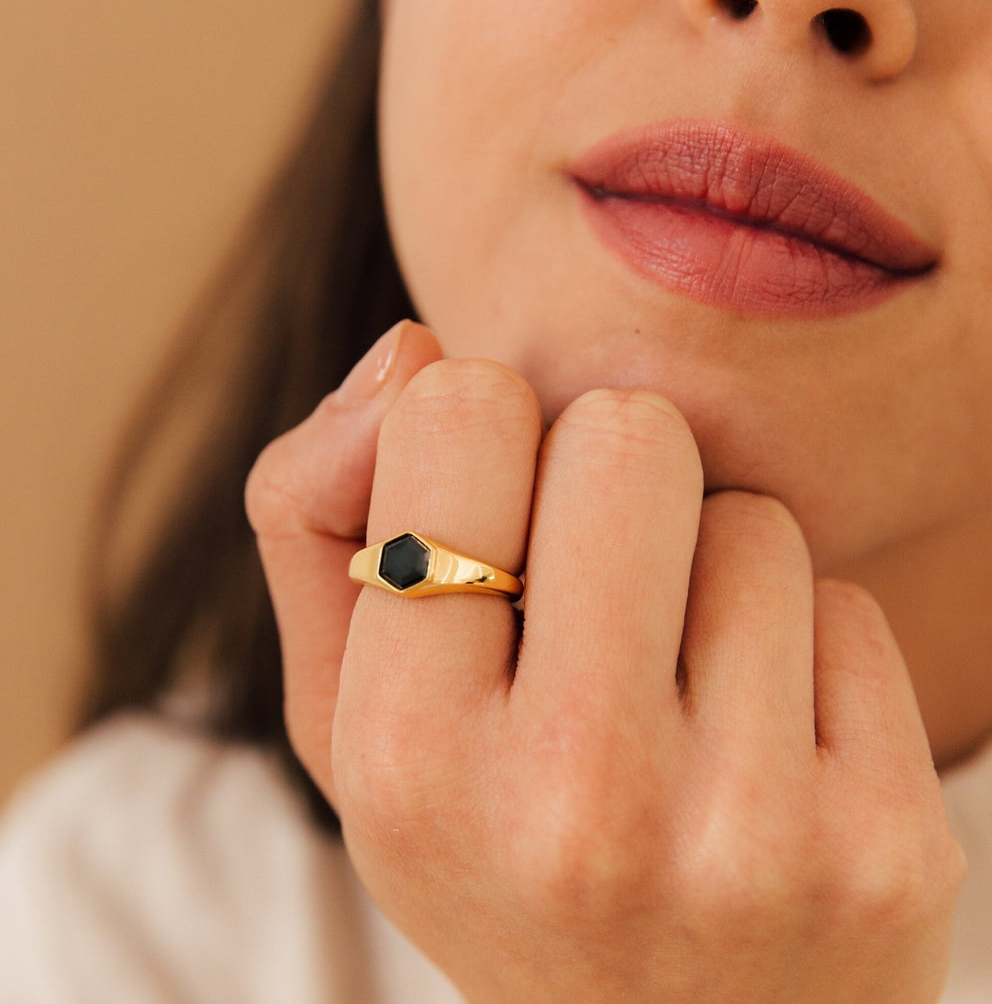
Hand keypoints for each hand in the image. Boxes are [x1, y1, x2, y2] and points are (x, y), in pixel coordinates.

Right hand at [247, 321, 964, 1002]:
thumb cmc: (486, 849)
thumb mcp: (346, 718)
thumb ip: (317, 520)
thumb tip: (409, 352)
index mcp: (410, 755)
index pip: (459, 415)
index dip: (476, 428)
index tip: (487, 511)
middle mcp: (576, 798)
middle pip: (627, 432)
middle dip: (602, 477)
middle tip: (585, 592)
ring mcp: (746, 829)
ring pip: (748, 518)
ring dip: (701, 572)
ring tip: (664, 691)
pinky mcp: (883, 841)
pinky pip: (846, 606)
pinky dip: (792, 645)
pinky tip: (752, 744)